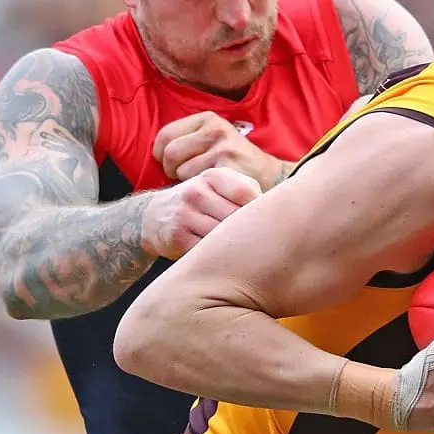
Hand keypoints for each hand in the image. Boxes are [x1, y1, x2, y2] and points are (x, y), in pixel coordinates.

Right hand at [141, 167, 260, 259]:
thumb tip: (280, 207)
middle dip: (248, 230)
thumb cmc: (200, 201)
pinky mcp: (177, 238)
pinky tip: (224, 257)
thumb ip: (244, 190)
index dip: (259, 208)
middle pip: (236, 217)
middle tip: (259, 240)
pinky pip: (208, 251)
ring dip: (236, 245)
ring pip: (223, 236)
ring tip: (244, 250)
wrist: (153, 215)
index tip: (264, 219)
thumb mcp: (217, 185)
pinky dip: (219, 256)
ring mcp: (185, 215)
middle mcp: (196, 192)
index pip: (245, 192)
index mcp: (213, 176)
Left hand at [153, 112, 287, 189]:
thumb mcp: (214, 141)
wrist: (270, 177)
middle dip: (170, 170)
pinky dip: (199, 189)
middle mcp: (215, 129)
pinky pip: (196, 182)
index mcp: (207, 119)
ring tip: (202, 182)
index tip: (170, 165)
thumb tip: (155, 153)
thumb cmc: (234, 163)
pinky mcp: (228, 167)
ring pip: (181, 170)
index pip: (165, 135)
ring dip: (186, 182)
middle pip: (170, 152)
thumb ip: (188, 140)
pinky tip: (210, 189)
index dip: (160, 155)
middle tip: (182, 178)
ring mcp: (223, 147)